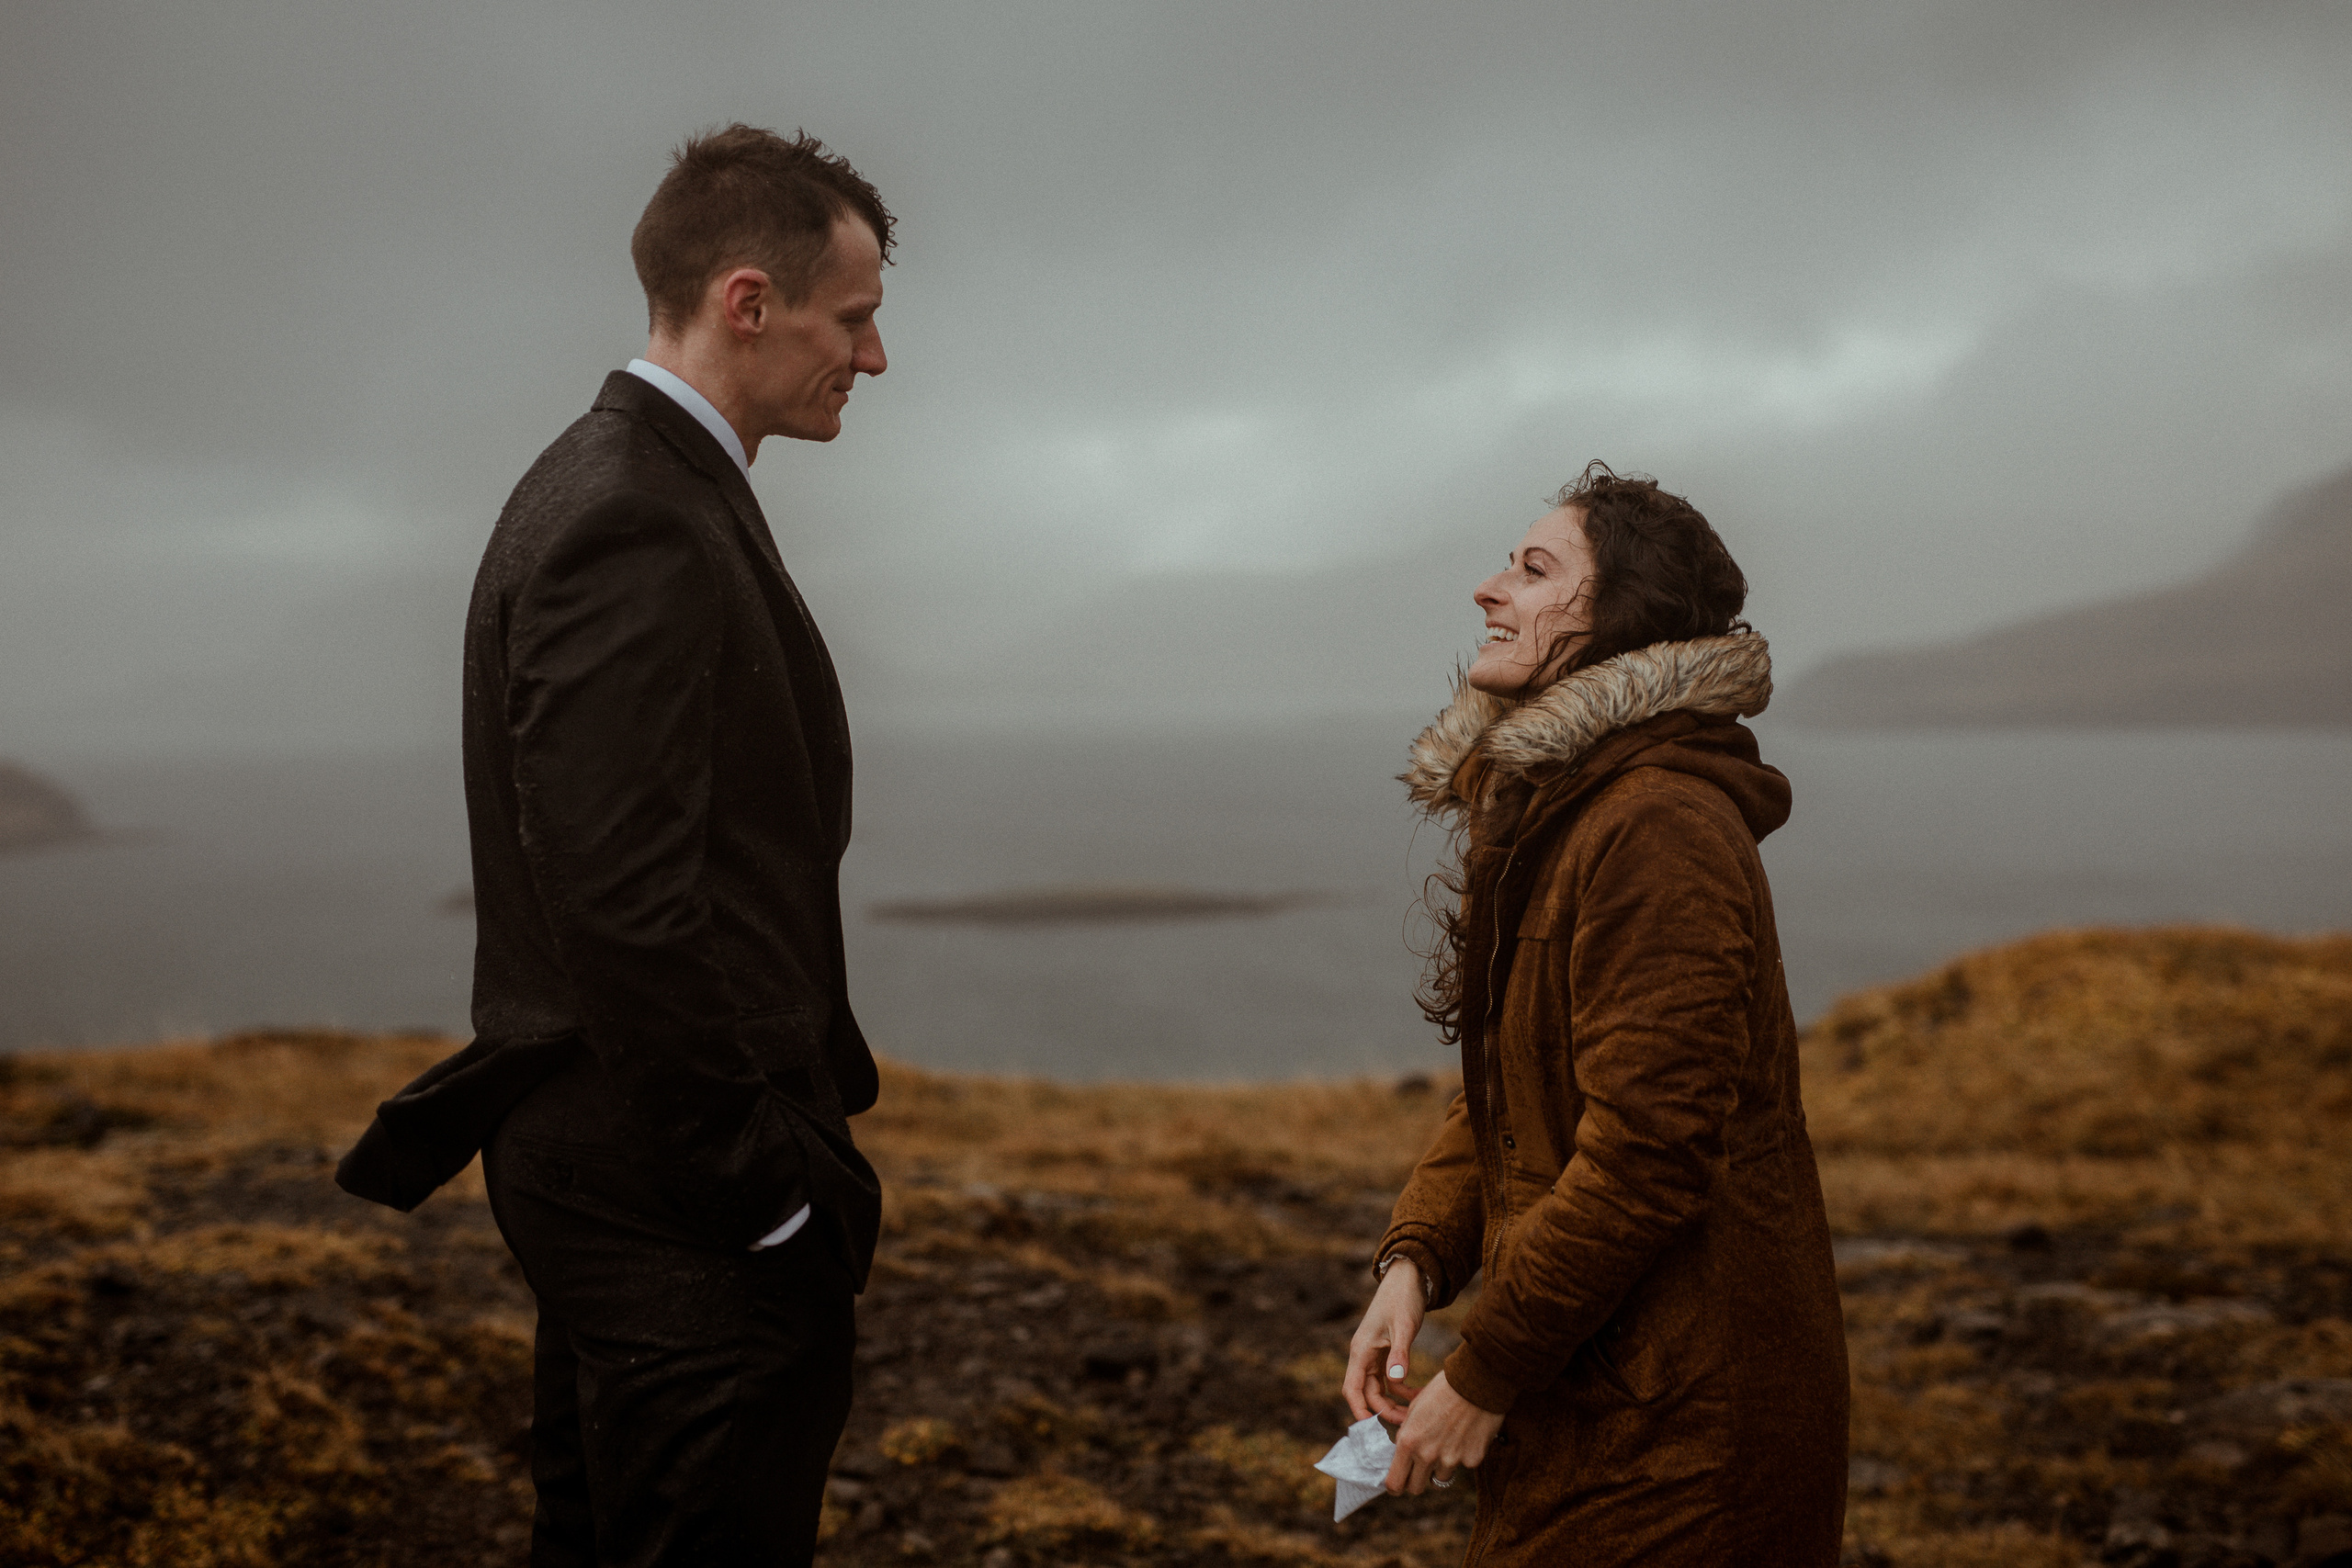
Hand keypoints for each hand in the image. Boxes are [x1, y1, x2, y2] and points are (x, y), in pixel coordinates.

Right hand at [1343, 1258, 1424, 1423]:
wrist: (1409, 1277)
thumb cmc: (1402, 1298)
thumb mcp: (1404, 1327)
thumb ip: (1400, 1354)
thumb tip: (1396, 1381)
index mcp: (1361, 1350)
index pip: (1352, 1388)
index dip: (1358, 1410)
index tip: (1370, 1429)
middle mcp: (1363, 1355)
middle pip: (1366, 1393)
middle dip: (1383, 1411)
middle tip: (1406, 1424)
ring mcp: (1374, 1355)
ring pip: (1378, 1389)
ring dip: (1393, 1404)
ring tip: (1414, 1414)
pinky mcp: (1386, 1353)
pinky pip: (1389, 1380)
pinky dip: (1402, 1390)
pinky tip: (1418, 1395)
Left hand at [1385, 1370, 1503, 1494]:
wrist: (1476, 1381)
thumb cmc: (1442, 1388)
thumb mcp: (1415, 1408)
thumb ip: (1408, 1434)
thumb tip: (1403, 1452)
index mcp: (1409, 1441)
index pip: (1394, 1482)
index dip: (1394, 1486)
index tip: (1397, 1483)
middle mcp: (1428, 1455)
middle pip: (1416, 1488)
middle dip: (1415, 1481)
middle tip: (1420, 1470)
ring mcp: (1451, 1460)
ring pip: (1440, 1477)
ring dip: (1441, 1466)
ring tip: (1448, 1441)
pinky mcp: (1473, 1459)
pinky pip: (1463, 1465)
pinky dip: (1463, 1455)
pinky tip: (1467, 1434)